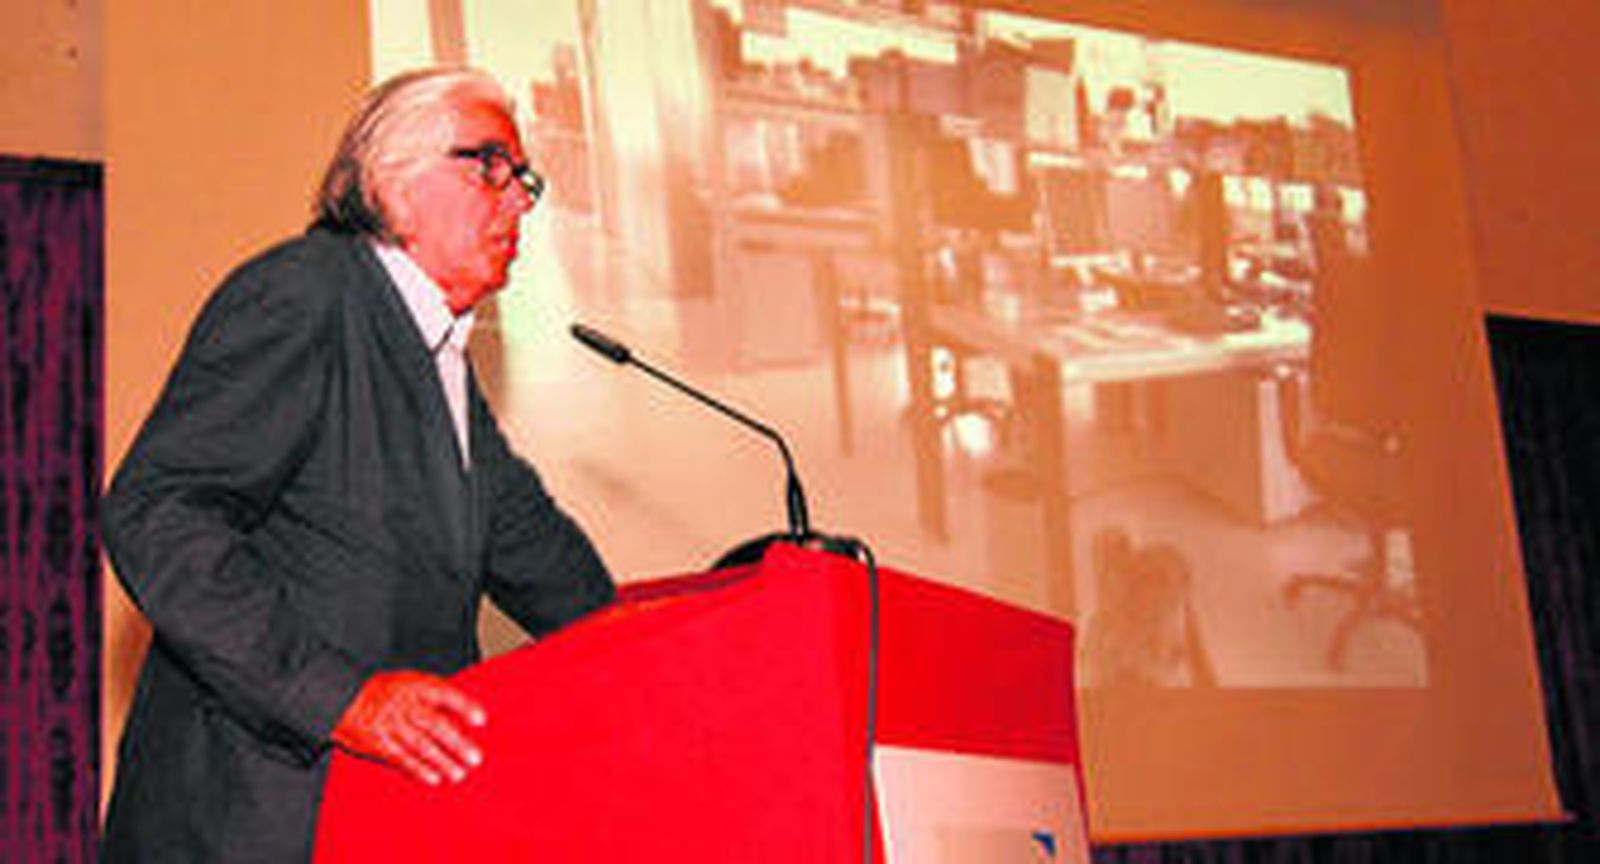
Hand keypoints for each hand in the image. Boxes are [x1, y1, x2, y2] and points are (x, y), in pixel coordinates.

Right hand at [332, 670, 487, 785]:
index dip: (463, 705)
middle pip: (434, 724)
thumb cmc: (385, 692)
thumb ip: (435, 695)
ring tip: (458, 773)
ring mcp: (389, 725)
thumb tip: (466, 712)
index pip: (443, 693)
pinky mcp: (378, 743)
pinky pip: (401, 758)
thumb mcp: (409, 682)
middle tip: (474, 758)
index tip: (481, 719)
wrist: (342, 698)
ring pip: (419, 745)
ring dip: (441, 761)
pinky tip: (434, 778)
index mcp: (413, 686)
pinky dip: (418, 769)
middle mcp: (402, 705)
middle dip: (456, 742)